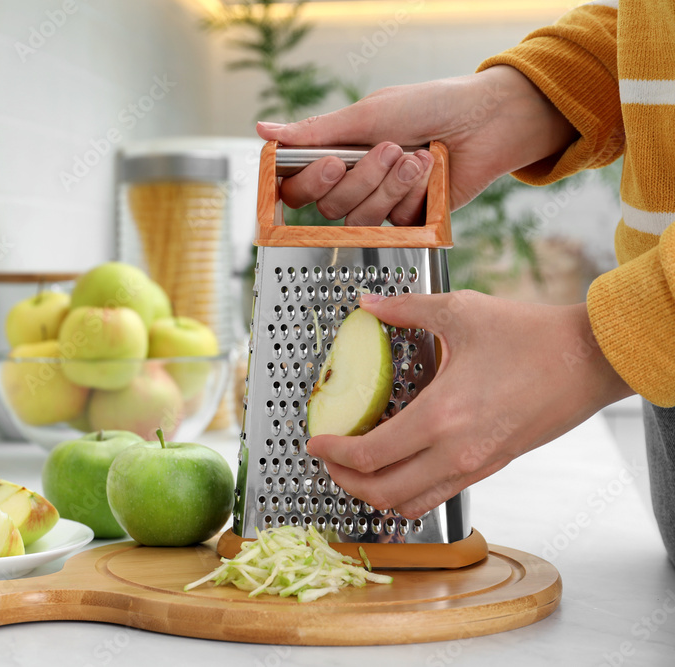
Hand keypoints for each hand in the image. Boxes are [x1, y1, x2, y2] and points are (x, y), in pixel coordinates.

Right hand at [257, 65, 577, 224]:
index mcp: (336, 153)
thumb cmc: (429, 105)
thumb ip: (316, 132)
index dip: (307, 182)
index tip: (331, 164)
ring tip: (416, 158)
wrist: (486, 121)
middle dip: (362, 178)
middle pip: (327, 205)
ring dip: (389, 185)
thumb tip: (264, 130)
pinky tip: (430, 172)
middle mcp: (353, 181)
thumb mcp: (368, 114)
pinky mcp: (407, 220)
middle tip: (390, 148)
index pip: (297, 185)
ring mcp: (380, 203)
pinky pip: (393, 223)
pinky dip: (413, 194)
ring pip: (358, 217)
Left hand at [306, 291, 633, 517]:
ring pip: (409, 504)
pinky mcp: (492, 467)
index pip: (370, 455)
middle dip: (344, 481)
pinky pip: (437, 495)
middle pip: (381, 493)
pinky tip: (398, 464)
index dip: (333, 453)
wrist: (591, 359)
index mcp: (441, 416)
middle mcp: (456, 452)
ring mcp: (476, 466)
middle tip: (327, 459)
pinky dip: (407, 492)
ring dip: (374, 492)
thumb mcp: (461, 311)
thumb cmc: (531, 335)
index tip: (314, 442)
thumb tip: (369, 303)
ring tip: (356, 467)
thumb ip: (406, 309)